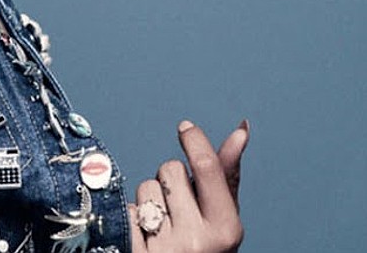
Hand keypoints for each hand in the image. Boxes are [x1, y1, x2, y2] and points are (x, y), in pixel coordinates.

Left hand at [128, 119, 248, 251]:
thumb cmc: (205, 247)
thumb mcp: (222, 218)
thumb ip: (227, 175)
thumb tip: (241, 129)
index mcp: (225, 229)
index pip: (206, 168)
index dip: (195, 141)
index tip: (185, 127)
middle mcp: (196, 241)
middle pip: (171, 170)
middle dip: (171, 180)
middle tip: (178, 209)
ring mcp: (163, 248)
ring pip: (145, 186)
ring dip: (149, 199)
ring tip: (160, 225)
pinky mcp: (133, 250)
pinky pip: (125, 208)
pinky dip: (130, 217)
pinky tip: (143, 236)